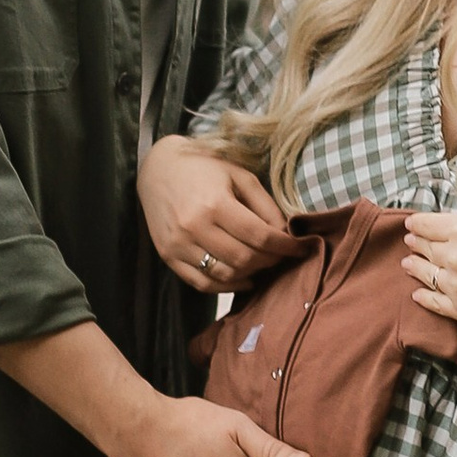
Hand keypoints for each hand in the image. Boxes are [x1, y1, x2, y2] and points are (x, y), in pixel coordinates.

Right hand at [139, 134, 294, 294]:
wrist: (158, 169)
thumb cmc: (204, 169)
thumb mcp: (239, 176)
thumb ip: (265, 205)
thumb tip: (285, 234)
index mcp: (215, 204)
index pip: (259, 236)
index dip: (284, 246)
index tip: (299, 248)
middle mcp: (194, 227)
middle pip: (244, 259)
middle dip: (270, 261)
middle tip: (281, 256)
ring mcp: (179, 245)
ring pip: (225, 274)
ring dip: (250, 274)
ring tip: (263, 264)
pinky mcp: (168, 256)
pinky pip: (202, 283)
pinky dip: (226, 287)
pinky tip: (243, 279)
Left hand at [402, 210, 456, 337]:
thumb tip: (448, 234)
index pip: (427, 224)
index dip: (417, 225)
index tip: (410, 226)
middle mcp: (455, 254)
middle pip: (424, 248)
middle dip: (416, 245)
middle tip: (410, 244)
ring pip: (425, 275)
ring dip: (415, 268)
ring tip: (408, 265)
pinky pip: (434, 303)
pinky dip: (424, 297)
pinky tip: (418, 294)